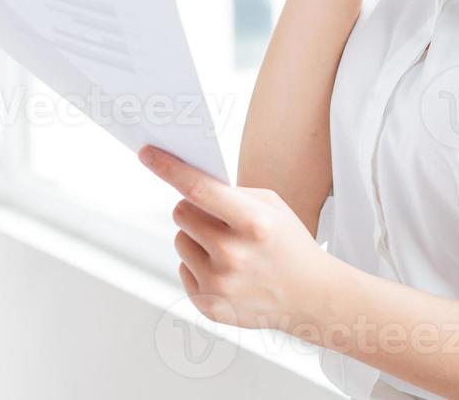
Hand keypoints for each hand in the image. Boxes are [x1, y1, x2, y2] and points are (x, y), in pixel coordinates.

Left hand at [139, 144, 331, 331]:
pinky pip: (183, 269)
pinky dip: (199, 264)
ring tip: (227, 248)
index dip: (169, 168)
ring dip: (196, 238)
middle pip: (181, 214)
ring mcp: (219, 284)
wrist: (311, 294)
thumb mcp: (272, 207)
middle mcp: (232, 255)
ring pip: (179, 241)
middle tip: (215, 216)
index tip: (147, 152)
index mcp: (253, 223)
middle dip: (192, 208)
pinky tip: (227, 270)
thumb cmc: (288, 243)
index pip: (199, 190)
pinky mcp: (208, 306)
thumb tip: (186, 186)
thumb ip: (231, 194)